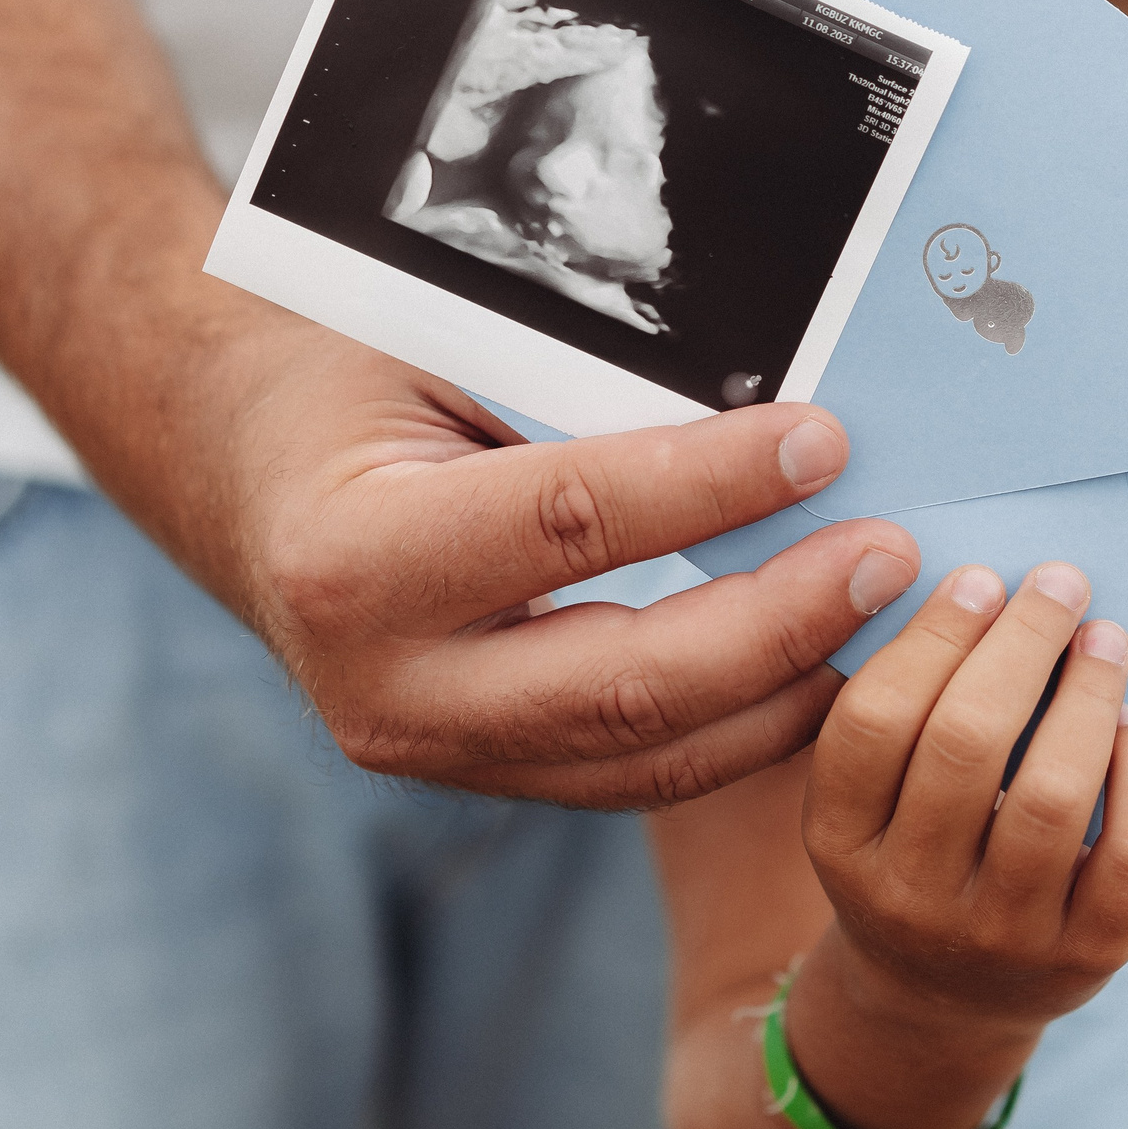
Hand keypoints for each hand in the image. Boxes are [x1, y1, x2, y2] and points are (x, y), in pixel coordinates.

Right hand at [191, 320, 921, 807]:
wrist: (239, 475)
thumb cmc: (345, 380)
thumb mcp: (436, 352)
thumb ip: (577, 388)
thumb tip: (770, 398)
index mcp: (354, 559)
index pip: (572, 523)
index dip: (711, 486)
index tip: (823, 443)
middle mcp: (384, 688)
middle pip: (626, 684)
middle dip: (779, 623)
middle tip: (888, 557)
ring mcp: (432, 753)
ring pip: (647, 758)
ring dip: (786, 695)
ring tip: (887, 621)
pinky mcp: (482, 775)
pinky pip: (636, 772)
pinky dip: (743, 728)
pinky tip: (823, 670)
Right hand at [802, 563, 1127, 1032]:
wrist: (940, 1002)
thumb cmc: (908, 858)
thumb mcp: (862, 807)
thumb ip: (900, 714)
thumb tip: (983, 592)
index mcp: (839, 844)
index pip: (875, 722)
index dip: (932, 637)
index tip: (980, 580)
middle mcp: (911, 897)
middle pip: (965, 743)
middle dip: (1022, 642)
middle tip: (1059, 583)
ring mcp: (1003, 937)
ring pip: (1052, 794)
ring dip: (1088, 694)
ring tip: (1105, 639)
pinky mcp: (1089, 956)